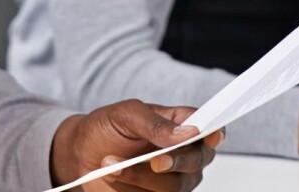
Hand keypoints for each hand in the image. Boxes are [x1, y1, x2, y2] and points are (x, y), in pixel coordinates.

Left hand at [50, 99, 221, 190]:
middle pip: (197, 161)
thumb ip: (154, 122)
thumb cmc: (107, 128)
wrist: (83, 154)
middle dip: (175, 162)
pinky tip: (115, 177)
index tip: (209, 135)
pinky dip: (132, 188)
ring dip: (140, 176)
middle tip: (153, 161)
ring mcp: (175, 179)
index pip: (209, 127)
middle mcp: (184, 154)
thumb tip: (188, 132)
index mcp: (180, 125)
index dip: (215, 132)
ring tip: (111, 164)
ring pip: (175, 186)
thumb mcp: (125, 115)